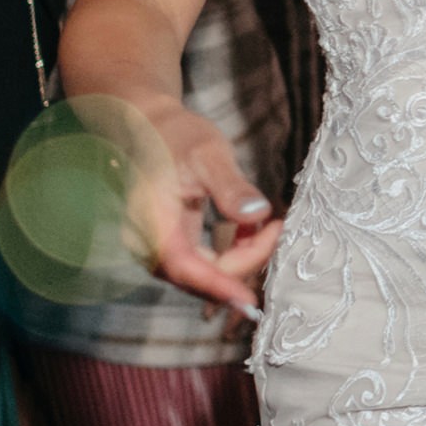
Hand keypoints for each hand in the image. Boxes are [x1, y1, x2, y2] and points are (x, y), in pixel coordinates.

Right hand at [138, 102, 279, 313]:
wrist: (152, 125)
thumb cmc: (176, 134)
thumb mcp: (209, 154)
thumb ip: (230, 187)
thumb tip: (255, 214)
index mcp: (152, 221)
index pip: (185, 268)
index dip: (218, 287)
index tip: (250, 300)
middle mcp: (149, 241)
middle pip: (198, 275)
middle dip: (243, 261)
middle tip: (277, 228)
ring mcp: (159, 244)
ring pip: (204, 270)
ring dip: (240, 256)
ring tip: (269, 225)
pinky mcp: (172, 241)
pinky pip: (204, 260)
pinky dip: (233, 250)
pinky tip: (253, 227)